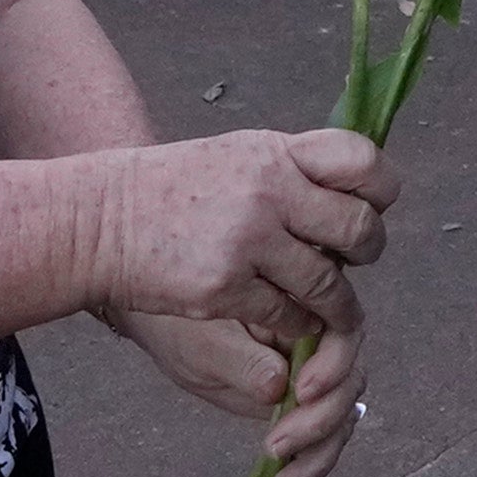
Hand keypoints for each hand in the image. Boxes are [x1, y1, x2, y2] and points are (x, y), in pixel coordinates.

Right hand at [90, 128, 390, 345]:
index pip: (362, 160)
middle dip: (366, 252)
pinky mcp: (225, 287)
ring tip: (330, 307)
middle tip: (354, 261)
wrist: (97, 221)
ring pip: (328, 284)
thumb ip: (296, 171)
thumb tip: (361, 199)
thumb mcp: (239, 157)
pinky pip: (288, 315)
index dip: (379, 190)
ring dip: (336, 304)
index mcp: (276, 153)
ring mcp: (247, 240)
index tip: (371, 207)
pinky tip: (288, 318)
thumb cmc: (175, 191)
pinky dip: (296, 323)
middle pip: (358, 230)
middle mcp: (269, 191)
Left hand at [107, 302, 375, 476]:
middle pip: (346, 386)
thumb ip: (242, 360)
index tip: (300, 393)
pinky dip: (306, 469)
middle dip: (318, 424)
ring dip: (314, 460)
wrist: (164, 329)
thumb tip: (278, 387)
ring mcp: (312, 381)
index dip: (332, 366)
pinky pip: (317, 440)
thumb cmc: (180, 322)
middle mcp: (318, 346)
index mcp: (302, 311)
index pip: (342, 334)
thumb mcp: (204, 340)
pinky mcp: (298, 410)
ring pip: (338, 421)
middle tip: (275, 449)